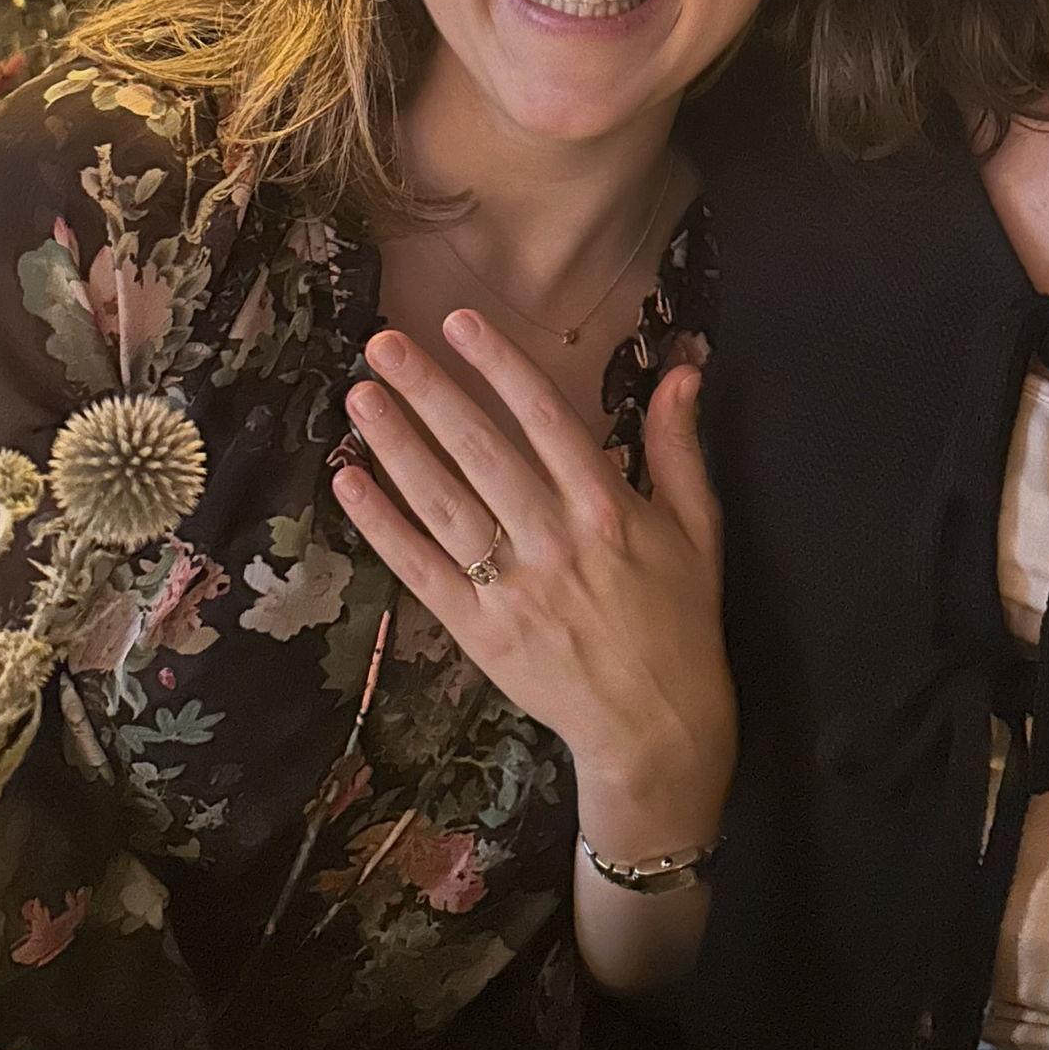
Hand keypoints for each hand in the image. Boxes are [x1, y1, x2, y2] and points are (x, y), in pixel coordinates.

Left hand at [333, 313, 734, 851]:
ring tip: (359, 397)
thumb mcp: (697, 528)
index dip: (501, 367)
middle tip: (382, 343)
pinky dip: (383, 526)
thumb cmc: (681, 620)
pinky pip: (421, 569)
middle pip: (481, 451)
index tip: (459, 322)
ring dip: (397, 446)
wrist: (656, 727)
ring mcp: (511, 588)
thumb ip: (678, 446)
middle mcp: (555, 540)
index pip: (546, 419)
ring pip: (443, 503)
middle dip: (430, 391)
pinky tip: (351, 483)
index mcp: (608, 508)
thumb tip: (682, 369)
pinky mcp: (478, 631)